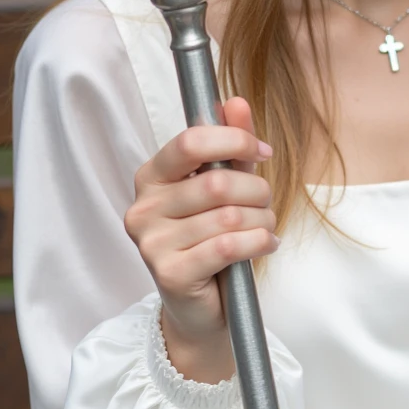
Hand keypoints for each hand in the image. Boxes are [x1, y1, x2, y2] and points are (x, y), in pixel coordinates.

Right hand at [124, 96, 276, 377]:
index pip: (190, 141)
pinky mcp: (169, 274)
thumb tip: (235, 102)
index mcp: (151, 177)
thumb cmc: (212, 240)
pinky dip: (257, 242)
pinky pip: (227, 246)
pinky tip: (263, 244)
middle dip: (256, 191)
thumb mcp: (224, 188)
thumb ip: (229, 146)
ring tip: (264, 229)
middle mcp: (143, 207)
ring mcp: (151, 243)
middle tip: (266, 204)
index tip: (262, 152)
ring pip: (228, 216)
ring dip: (261, 221)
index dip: (234, 141)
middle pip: (217, 182)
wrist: (201, 306)